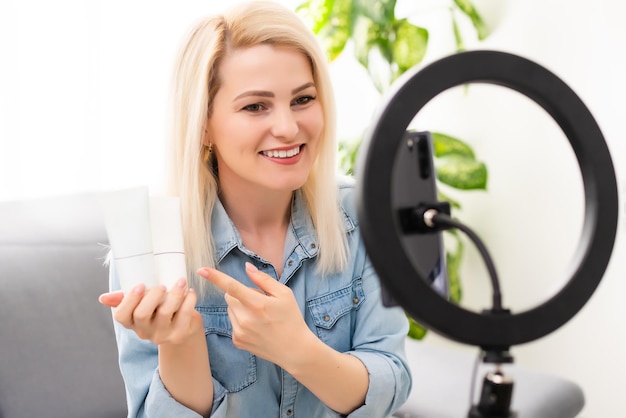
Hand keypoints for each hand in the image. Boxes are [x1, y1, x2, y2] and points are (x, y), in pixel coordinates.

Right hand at [98, 278, 201, 345]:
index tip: (140, 286)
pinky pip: (184, 316)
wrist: (183, 326)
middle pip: (142, 315)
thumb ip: (124, 298)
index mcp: (131, 322)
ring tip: (181, 282)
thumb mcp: (141, 303)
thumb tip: (103, 298)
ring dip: (174, 295)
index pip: (121, 316)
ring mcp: (162, 335)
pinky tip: (190, 292)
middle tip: (162, 286)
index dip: (128, 301)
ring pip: (165, 314)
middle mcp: (144, 331)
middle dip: (151, 298)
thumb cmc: (159, 308)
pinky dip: (189, 302)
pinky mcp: (179, 335)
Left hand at [197, 263, 314, 368]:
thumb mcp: (284, 294)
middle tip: (259, 302)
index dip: (215, 277)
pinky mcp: (237, 341)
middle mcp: (245, 319)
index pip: (232, 286)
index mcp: (257, 304)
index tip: (201, 269)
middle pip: (230, 296)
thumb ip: (263, 280)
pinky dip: (241, 321)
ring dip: (240, 308)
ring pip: (230, 309)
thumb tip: (247, 268)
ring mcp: (240, 332)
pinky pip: (232, 322)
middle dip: (240, 295)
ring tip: (259, 317)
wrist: (294, 349)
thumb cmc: (291, 318)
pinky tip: (256, 327)